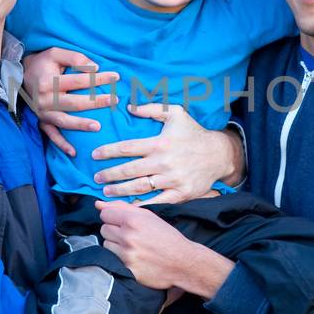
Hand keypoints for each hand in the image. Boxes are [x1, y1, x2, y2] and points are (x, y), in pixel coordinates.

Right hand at [21, 47, 119, 156]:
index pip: (78, 81)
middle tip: (115, 100)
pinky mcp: (41, 121)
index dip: (98, 79)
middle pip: (74, 102)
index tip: (115, 77)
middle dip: (96, 102)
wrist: (21, 75)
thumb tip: (95, 67)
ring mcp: (43, 113)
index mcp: (49, 81)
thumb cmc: (43, 63)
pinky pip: (51, 135)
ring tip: (98, 127)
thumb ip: (75, 57)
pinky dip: (61, 144)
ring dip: (81, 125)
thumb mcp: (56, 53)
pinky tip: (74, 152)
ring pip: (64, 121)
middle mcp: (45, 99)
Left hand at [92, 103, 242, 201]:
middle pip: (129, 170)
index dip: (107, 152)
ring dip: (120, 191)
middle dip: (109, 175)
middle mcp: (164, 162)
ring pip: (139, 187)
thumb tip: (129, 107)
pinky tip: (128, 206)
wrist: (219, 154)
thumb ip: (152, 108)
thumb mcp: (176, 113)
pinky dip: (141, 205)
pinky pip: (156, 201)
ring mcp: (171, 180)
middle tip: (96, 177)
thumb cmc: (194, 133)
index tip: (95, 155)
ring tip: (106, 192)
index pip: (126, 148)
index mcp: (159, 143)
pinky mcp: (180, 193)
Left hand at [96, 199, 196, 289]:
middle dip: (114, 231)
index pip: (105, 214)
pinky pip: (112, 259)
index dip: (112, 217)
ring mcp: (126, 254)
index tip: (121, 222)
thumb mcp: (149, 217)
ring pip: (106, 244)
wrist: (183, 262)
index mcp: (133, 220)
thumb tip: (98, 204)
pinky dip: (120, 258)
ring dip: (115, 245)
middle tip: (129, 235)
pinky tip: (133, 257)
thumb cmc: (168, 238)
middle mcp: (128, 236)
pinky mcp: (127, 269)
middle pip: (103, 229)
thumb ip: (123, 208)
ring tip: (131, 247)